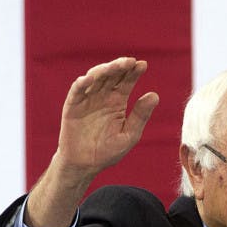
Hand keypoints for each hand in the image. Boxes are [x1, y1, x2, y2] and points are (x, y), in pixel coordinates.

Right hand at [24, 57, 159, 226]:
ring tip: (115, 66)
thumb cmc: (108, 151)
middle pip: (111, 76)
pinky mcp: (72, 106)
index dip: (133, 72)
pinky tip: (90, 78)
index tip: (143, 65)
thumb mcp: (129, 135)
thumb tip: (155, 95)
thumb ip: (141, 115)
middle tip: (130, 61)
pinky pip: (77, 91)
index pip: (126, 82)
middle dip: (120, 67)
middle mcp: (102, 97)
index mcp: (117, 102)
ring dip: (104, 71)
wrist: (85, 164)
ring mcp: (87, 99)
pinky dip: (82, 84)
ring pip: (95, 79)